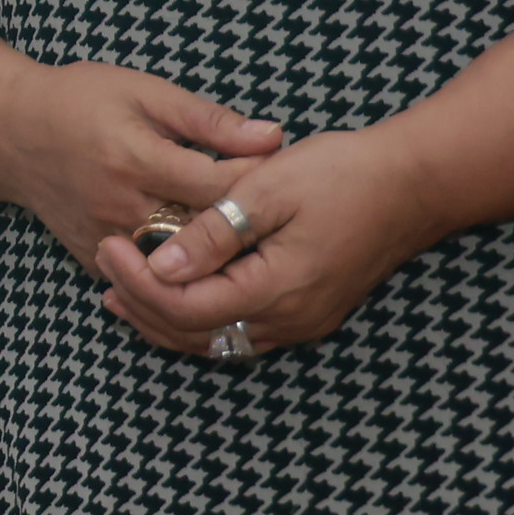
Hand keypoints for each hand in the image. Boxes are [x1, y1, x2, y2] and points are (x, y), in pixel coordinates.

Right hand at [0, 59, 285, 275]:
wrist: (8, 131)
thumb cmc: (79, 100)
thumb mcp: (143, 92)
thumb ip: (208, 120)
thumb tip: (272, 136)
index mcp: (136, 159)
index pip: (220, 187)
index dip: (259, 183)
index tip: (282, 173)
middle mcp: (121, 205)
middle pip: (207, 235)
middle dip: (249, 229)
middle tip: (281, 219)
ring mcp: (106, 238)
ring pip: (183, 266)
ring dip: (220, 257)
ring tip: (252, 244)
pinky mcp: (95, 257)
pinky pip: (151, 277)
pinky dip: (184, 271)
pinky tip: (210, 261)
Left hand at [96, 125, 446, 358]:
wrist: (412, 183)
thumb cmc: (342, 174)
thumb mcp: (268, 189)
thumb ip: (213, 232)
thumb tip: (161, 267)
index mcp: (279, 290)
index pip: (187, 309)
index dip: (138, 282)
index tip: (107, 244)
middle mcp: (291, 320)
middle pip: (196, 335)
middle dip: (140, 303)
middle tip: (101, 262)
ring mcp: (302, 321)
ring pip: (216, 339)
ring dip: (164, 316)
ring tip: (116, 286)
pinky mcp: (306, 310)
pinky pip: (238, 329)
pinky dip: (196, 315)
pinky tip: (171, 288)